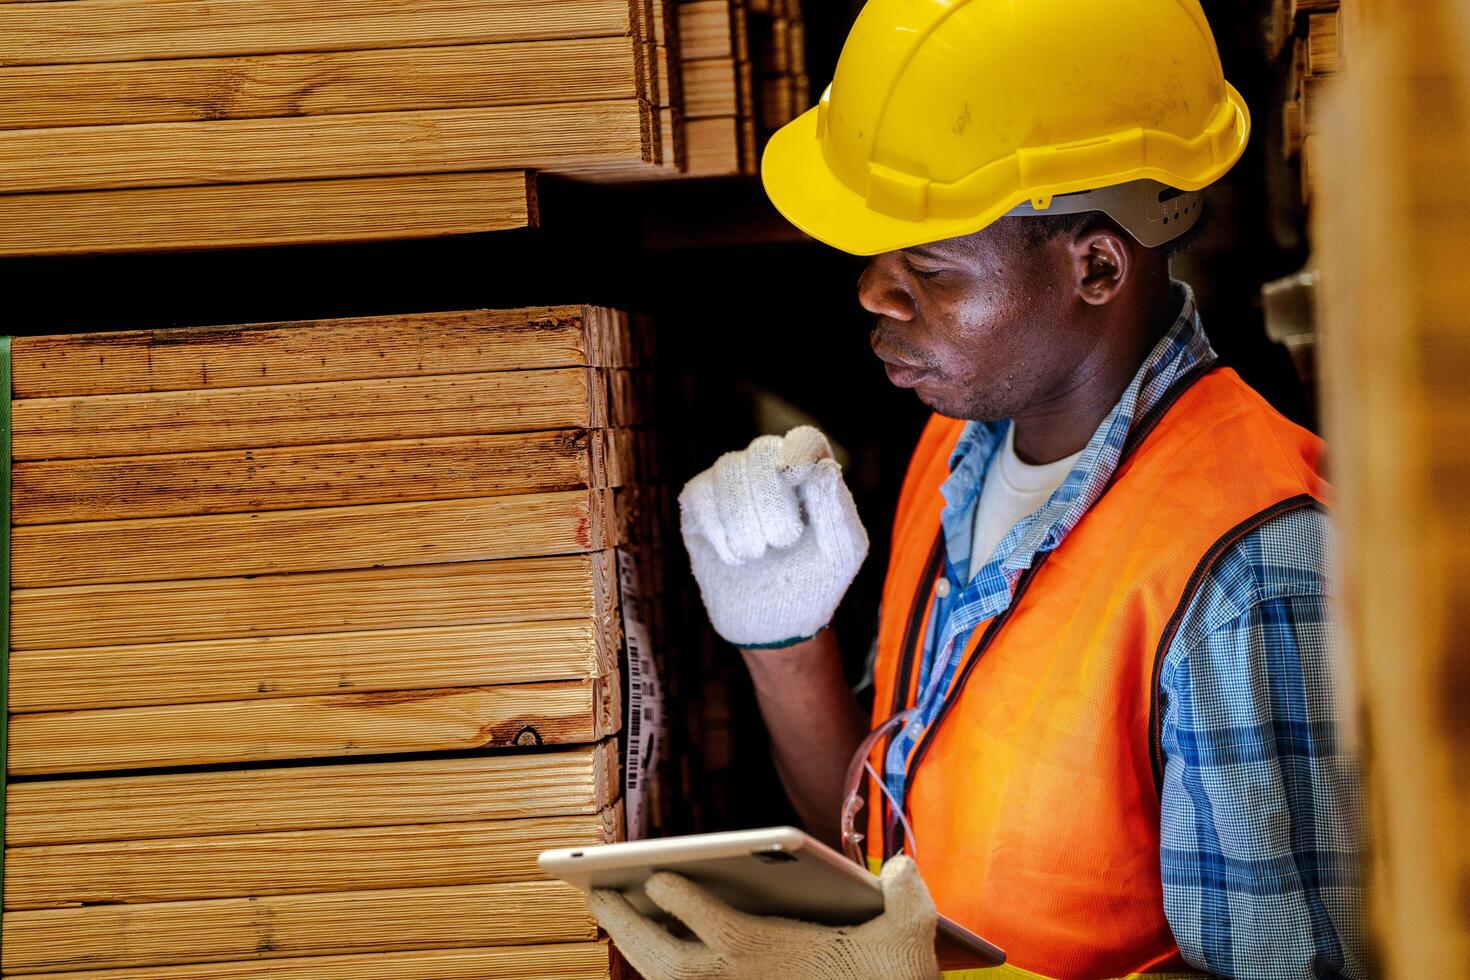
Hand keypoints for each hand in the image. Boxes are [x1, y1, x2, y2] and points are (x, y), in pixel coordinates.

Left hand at [589, 855, 939, 979]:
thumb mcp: (909, 942)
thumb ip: (909, 899)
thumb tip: (902, 868)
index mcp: (769, 958)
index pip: (712, 924)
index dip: (680, 898)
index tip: (656, 875)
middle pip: (664, 960)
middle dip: (625, 924)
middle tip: (596, 890)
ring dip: (634, 947)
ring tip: (609, 909)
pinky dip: (660, 973)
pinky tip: (650, 951)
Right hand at [678, 426, 867, 647]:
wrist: (774, 628)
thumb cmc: (814, 585)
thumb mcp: (842, 552)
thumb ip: (837, 509)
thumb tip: (821, 467)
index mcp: (810, 477)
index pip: (804, 441)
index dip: (800, 454)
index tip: (797, 480)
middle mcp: (769, 473)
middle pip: (763, 451)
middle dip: (771, 498)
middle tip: (783, 541)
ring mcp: (732, 488)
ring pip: (727, 469)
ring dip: (743, 518)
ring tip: (757, 555)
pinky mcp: (700, 509)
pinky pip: (697, 493)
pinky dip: (717, 528)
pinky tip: (735, 558)